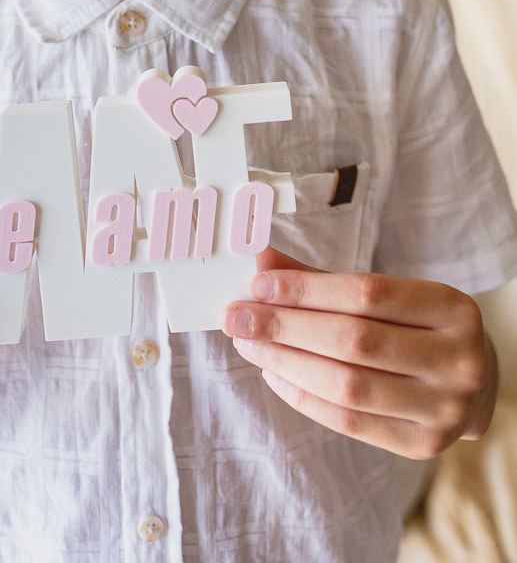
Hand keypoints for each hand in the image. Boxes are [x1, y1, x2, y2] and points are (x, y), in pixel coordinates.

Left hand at [222, 247, 496, 458]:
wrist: (471, 382)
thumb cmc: (414, 325)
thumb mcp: (386, 294)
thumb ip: (323, 280)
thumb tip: (261, 261)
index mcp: (452, 308)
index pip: (367, 294)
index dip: (307, 289)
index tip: (257, 285)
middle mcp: (458, 360)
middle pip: (354, 341)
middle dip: (285, 327)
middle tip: (237, 318)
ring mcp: (444, 408)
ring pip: (348, 386)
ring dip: (286, 362)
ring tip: (248, 345)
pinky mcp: (423, 445)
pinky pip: (349, 422)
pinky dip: (303, 397)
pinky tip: (273, 374)